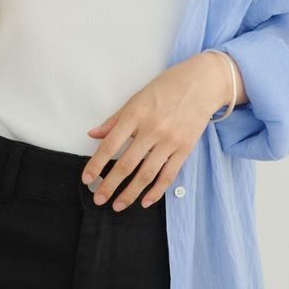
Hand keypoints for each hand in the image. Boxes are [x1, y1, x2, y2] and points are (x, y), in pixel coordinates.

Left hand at [81, 54, 224, 210]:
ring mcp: (169, 141)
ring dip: (130, 193)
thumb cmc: (165, 88)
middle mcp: (151, 129)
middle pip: (126, 164)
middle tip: (99, 198)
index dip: (96, 164)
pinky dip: (156, 191)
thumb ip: (114, 120)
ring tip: (117, 205)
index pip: (110, 145)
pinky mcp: (185, 149)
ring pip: (146, 174)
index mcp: (135, 115)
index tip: (86, 179)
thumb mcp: (136, 99)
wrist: (201, 83)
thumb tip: (93, 135)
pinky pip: (168, 175)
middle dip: (110, 185)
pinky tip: (145, 201)